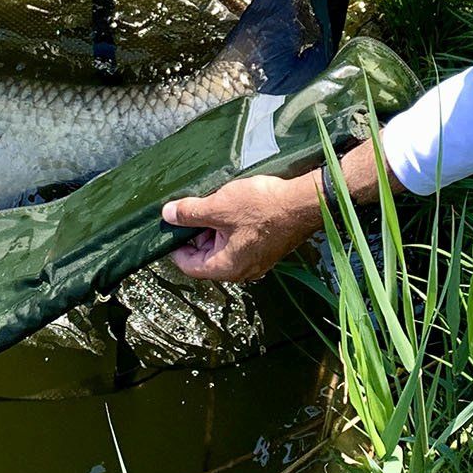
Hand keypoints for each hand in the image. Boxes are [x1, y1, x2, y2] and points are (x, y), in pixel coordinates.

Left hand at [161, 173, 320, 281]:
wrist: (304, 203)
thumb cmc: (263, 207)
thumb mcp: (219, 206)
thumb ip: (190, 213)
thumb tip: (167, 215)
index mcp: (227, 267)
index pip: (189, 265)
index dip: (176, 245)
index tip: (172, 226)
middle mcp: (242, 270)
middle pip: (207, 255)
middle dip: (197, 232)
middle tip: (195, 207)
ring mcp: (257, 260)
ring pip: (224, 246)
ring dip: (216, 226)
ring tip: (216, 202)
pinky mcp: (268, 248)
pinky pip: (241, 241)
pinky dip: (232, 226)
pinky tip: (235, 205)